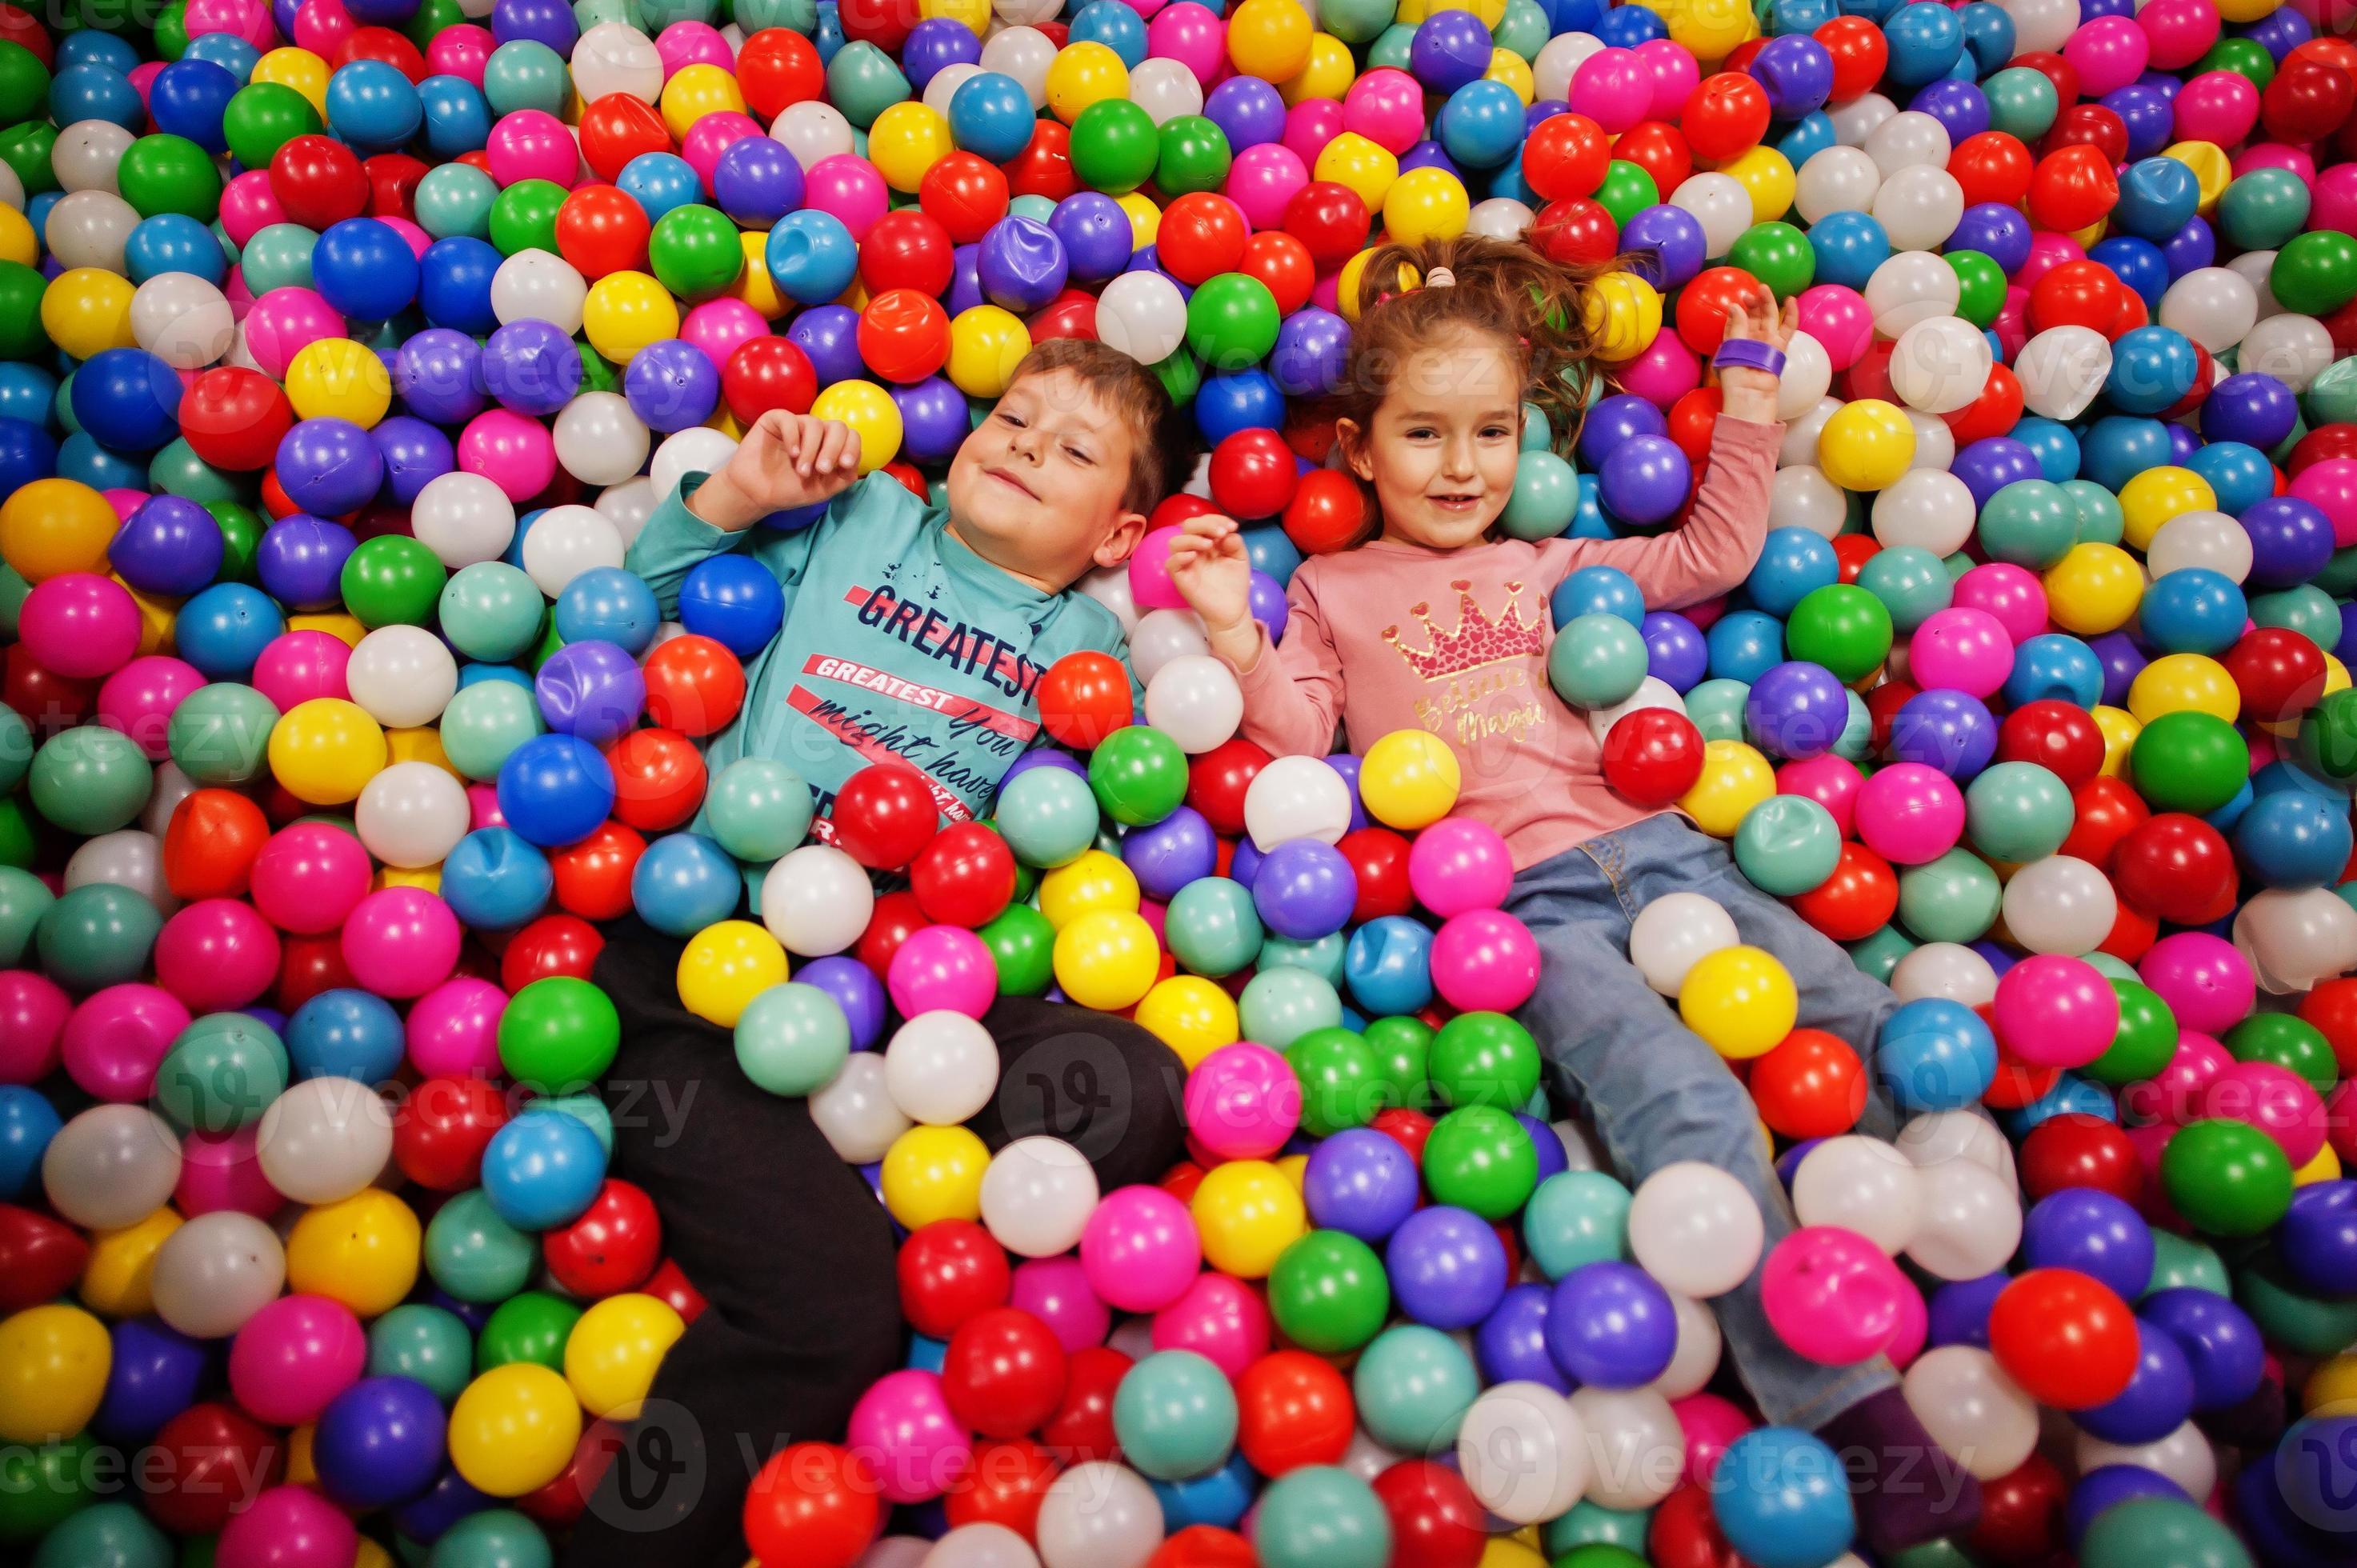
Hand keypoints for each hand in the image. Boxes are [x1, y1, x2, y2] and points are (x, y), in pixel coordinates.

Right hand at [688, 411, 862, 530]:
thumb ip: (843, 478)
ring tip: (802, 471)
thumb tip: (856, 465)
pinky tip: (792, 453)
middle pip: (837, 427)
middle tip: (822, 470)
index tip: (844, 465)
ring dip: (811, 450)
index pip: (851, 437)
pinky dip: (794, 436)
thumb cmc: (789, 490)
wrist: (757, 493)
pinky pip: (789, 419)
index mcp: (830, 446)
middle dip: (834, 449)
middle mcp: (817, 433)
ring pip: (815, 424)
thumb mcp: (822, 490)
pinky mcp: (776, 420)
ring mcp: (797, 425)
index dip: (852, 448)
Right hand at [1164, 513, 1261, 664]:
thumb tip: (1228, 533)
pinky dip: (1180, 557)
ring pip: (1175, 542)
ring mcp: (1186, 563)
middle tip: (1221, 533)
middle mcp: (1194, 549)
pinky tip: (1194, 557)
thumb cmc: (1235, 583)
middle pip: (1187, 526)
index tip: (1232, 526)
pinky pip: (1171, 564)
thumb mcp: (1240, 559)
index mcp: (1208, 541)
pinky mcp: (1180, 578)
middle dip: (1204, 525)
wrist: (1233, 609)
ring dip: (1192, 539)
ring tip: (1209, 545)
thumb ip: (1235, 544)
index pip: (1204, 521)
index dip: (1216, 519)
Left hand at [1716, 289, 1800, 424]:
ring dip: (1767, 303)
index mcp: (1735, 342)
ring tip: (1764, 288)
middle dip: (1753, 303)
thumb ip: (1736, 327)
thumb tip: (1736, 306)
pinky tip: (1790, 300)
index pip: (1737, 322)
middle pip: (1754, 317)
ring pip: (1769, 318)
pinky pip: (1787, 328)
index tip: (1738, 301)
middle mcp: (1751, 341)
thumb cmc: (1735, 377)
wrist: (1750, 395)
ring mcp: (1766, 342)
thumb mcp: (1730, 349)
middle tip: (1750, 293)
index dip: (1738, 311)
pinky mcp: (1779, 346)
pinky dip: (1791, 314)